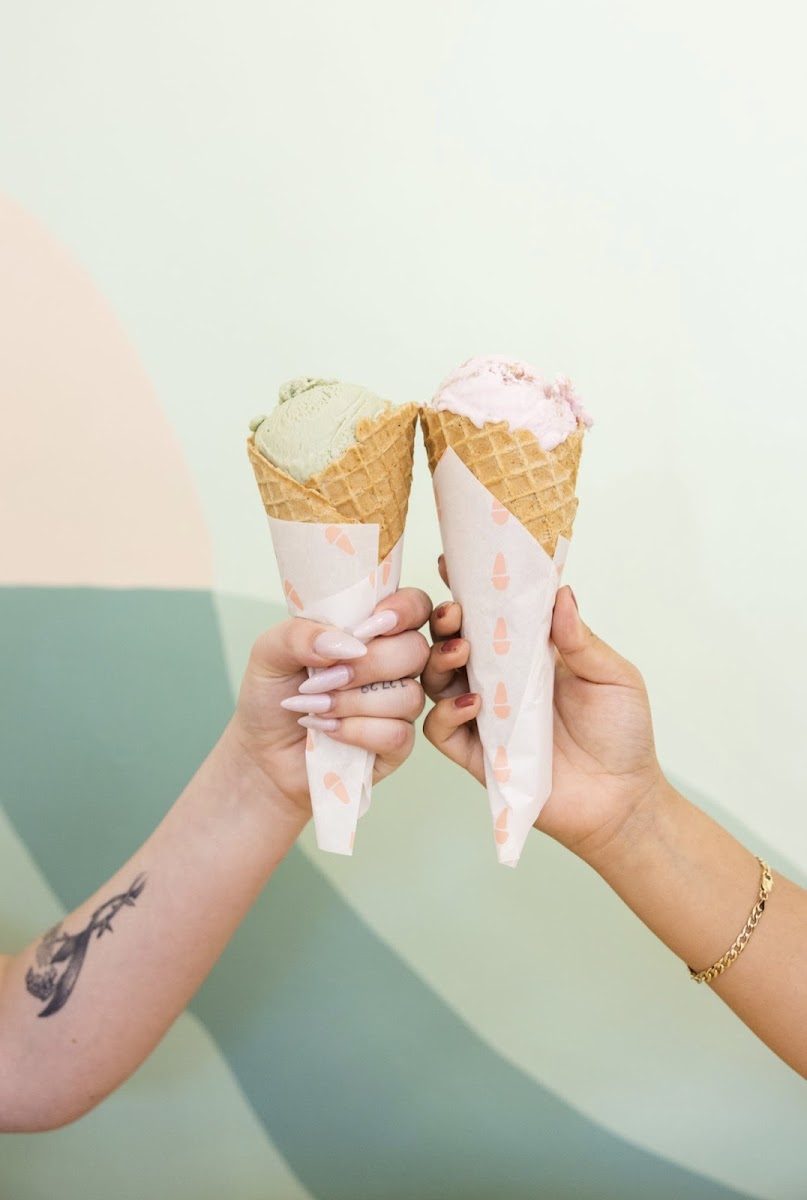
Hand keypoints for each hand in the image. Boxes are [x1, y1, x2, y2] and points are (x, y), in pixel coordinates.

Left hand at [227, 588, 431, 819]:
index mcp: (371, 632)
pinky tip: (328, 730)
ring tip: (315, 706)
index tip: (370, 625)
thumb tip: (347, 643)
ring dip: (354, 702)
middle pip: (415, 651)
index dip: (405, 609)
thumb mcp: (269, 653)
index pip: (415, 606)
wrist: (262, 751)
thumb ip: (300, 635)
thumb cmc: (272, 695)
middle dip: (368, 664)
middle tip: (324, 677)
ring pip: (408, 696)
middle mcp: (393, 666)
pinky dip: (357, 732)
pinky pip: (398, 735)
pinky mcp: (396, 745)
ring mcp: (399, 706)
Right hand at [421, 558, 663, 863]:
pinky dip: (449, 712)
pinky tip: (475, 703)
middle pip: (451, 642)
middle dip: (444, 621)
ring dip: (440, 660)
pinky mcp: (477, 755)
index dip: (469, 591)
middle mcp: (498, 682)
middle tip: (454, 611)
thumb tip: (560, 591)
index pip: (489, 616)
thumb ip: (580, 638)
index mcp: (527, 655)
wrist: (623, 800)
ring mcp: (484, 718)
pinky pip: (441, 730)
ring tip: (462, 651)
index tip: (454, 563)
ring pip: (436, 681)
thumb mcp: (612, 676)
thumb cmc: (623, 735)